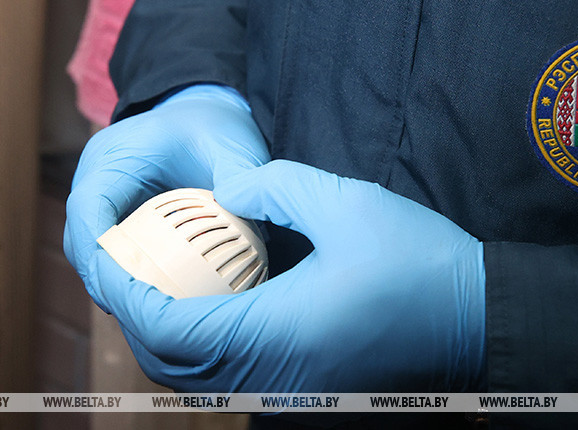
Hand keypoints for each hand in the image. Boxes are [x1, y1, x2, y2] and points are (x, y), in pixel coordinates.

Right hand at [64, 85, 268, 311]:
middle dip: (103, 281)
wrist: (206, 114)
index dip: (96, 252)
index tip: (117, 289)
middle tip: (138, 319)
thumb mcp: (233, 144)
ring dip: (116, 286)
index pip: (87, 207)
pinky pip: (116, 255)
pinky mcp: (119, 219)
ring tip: (148, 323)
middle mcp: (98, 180)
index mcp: (114, 157)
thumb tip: (247, 216)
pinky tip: (161, 307)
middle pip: (82, 240)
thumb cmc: (215, 126)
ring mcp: (105, 202)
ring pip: (94, 254)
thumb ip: (240, 176)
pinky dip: (132, 279)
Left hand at [93, 160, 485, 391]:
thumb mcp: (345, 202)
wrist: (473, 317)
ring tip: (153, 276)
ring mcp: (286, 390)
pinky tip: (203, 299)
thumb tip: (223, 193)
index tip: (104, 249)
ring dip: (162, 330)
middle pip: (169, 362)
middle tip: (121, 259)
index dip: (125, 290)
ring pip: (194, 376)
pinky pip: (226, 375)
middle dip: (133, 311)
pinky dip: (197, 343)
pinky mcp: (299, 388)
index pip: (168, 328)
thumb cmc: (418, 262)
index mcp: (278, 334)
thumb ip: (272, 186)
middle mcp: (272, 376)